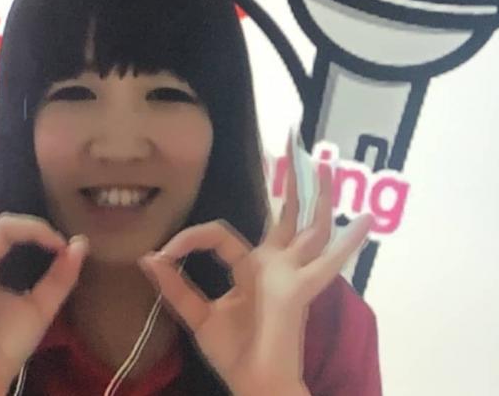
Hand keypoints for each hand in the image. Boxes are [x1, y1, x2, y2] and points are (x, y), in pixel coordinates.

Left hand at [139, 144, 371, 395]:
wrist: (253, 383)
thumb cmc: (232, 353)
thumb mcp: (197, 316)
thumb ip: (175, 288)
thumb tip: (148, 257)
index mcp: (251, 268)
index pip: (219, 235)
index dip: (189, 238)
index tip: (162, 255)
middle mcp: (276, 264)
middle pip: (287, 216)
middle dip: (292, 182)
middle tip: (295, 144)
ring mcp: (291, 273)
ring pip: (310, 226)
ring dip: (318, 194)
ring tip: (328, 163)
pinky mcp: (300, 287)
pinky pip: (327, 263)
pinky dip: (348, 243)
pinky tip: (367, 220)